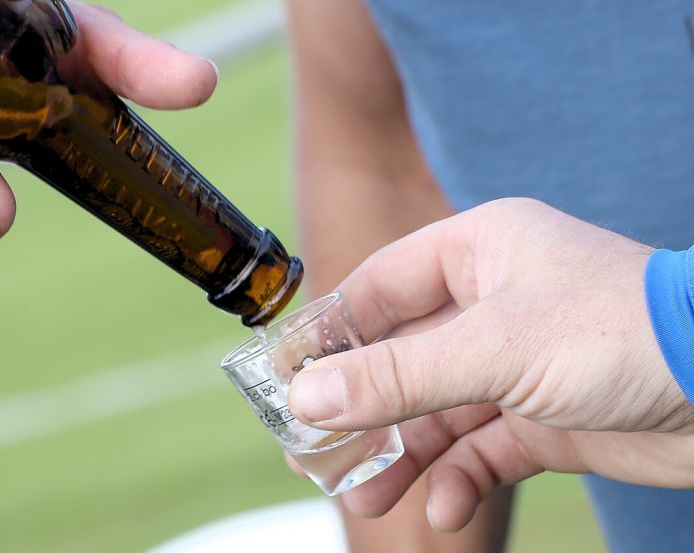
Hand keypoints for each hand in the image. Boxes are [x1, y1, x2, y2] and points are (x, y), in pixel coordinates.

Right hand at [287, 198, 693, 531]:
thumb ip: (397, 376)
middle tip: (312, 452)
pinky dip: (458, 479)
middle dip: (360, 409)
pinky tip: (443, 509)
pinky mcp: (542, 416)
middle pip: (399, 357)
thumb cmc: (622, 334)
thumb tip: (306, 395)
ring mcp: (518, 363)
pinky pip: (481, 449)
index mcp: (478, 253)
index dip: (327, 333)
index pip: (378, 288)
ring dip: (401, 455)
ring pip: (435, 411)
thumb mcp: (495, 350)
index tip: (281, 378)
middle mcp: (493, 302)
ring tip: (366, 498)